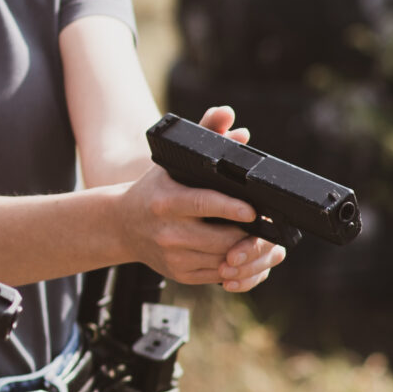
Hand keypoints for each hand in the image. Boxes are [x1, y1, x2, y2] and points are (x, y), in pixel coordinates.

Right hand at [113, 105, 286, 291]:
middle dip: (250, 234)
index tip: (254, 210)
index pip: (203, 204)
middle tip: (270, 226)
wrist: (122, 225)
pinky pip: (218, 276)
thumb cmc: (156, 189)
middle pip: (221, 238)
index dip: (231, 208)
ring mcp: (173, 256)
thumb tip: (229, 115)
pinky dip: (237, 268)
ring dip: (248, 252)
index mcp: (166, 201)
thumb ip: (205, 134)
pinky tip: (245, 254)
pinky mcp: (180, 274)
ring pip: (224, 260)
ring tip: (265, 241)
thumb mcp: (174, 161)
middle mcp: (168, 232)